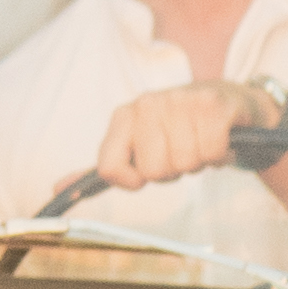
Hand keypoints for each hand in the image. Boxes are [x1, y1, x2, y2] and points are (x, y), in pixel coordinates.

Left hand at [90, 80, 261, 191]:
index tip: (146, 172)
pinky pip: (212, 154)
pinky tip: (219, 141)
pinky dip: (220, 157)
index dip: (132, 180)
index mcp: (124, 116)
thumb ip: (104, 167)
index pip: (108, 168)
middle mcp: (148, 104)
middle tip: (182, 151)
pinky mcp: (213, 104)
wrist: (230, 103)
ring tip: (200, 143)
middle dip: (174, 171)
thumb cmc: (180, 130)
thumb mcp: (138, 144)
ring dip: (199, 162)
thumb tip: (57, 187)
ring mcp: (181, 100)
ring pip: (185, 164)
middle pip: (154, 172)